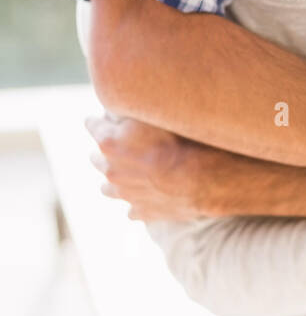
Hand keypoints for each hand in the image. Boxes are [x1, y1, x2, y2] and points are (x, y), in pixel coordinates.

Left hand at [85, 114, 201, 220]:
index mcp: (108, 142)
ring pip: (108, 188)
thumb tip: (127, 103)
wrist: (203, 178)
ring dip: (116, 179)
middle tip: (120, 144)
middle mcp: (111, 170)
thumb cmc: (181, 141)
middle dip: (105, 150)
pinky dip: (138, 201)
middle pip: (96, 158)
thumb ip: (136, 110)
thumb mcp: (156, 114)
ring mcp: (124, 194)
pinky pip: (132, 208)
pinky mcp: (141, 212)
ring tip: (129, 174)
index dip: (99, 119)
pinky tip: (150, 194)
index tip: (103, 117)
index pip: (92, 125)